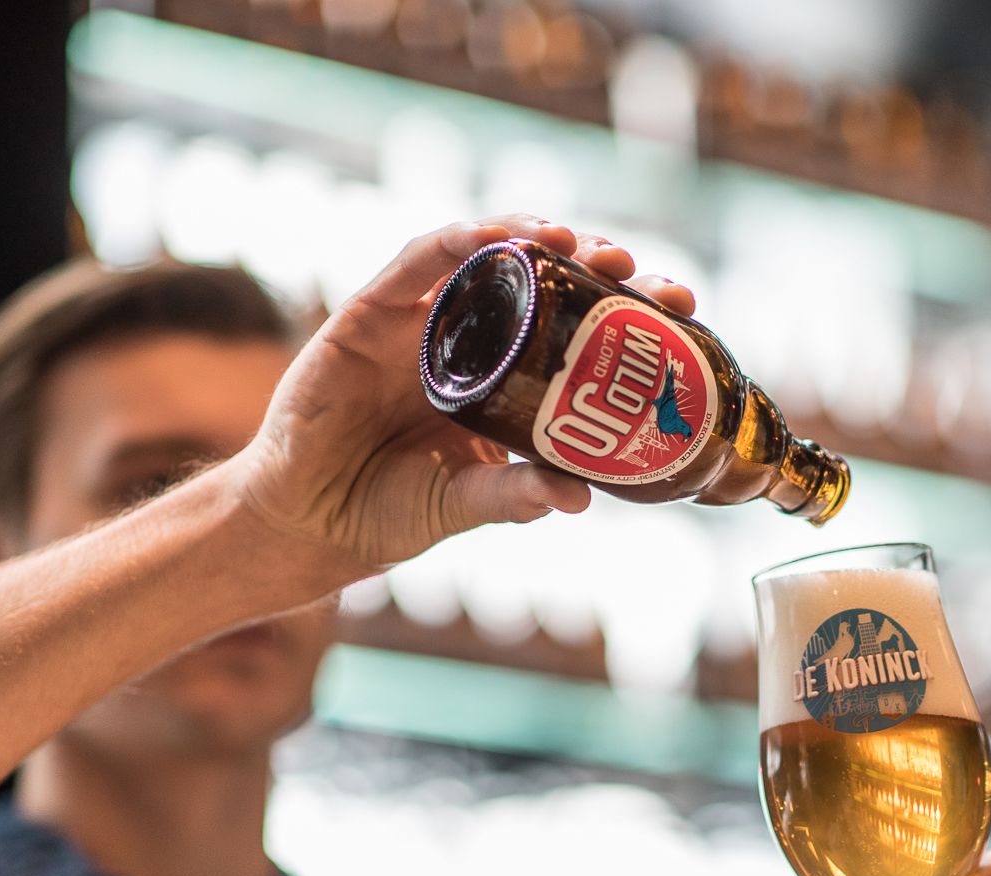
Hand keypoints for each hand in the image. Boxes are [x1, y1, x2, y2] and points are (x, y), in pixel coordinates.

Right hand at [230, 214, 697, 584]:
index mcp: (506, 384)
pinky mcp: (368, 315)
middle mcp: (471, 343)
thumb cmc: (388, 514)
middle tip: (637, 269)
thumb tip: (581, 499)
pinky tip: (487, 236)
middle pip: (542, 284)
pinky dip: (451, 241)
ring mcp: (421, 324)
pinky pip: (412, 263)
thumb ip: (514, 496)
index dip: (630, 314)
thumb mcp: (466, 506)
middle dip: (592, 265)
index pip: (578, 331)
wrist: (308, 523)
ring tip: (573, 241)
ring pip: (483, 257)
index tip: (683, 310)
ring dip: (529, 237)